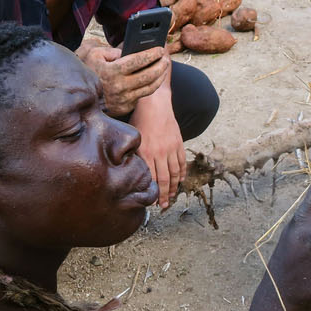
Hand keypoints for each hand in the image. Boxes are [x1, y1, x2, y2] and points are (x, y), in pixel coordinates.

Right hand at [78, 44, 168, 116]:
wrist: (72, 94)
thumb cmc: (83, 68)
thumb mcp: (92, 52)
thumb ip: (111, 49)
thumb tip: (127, 50)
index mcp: (112, 72)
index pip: (139, 61)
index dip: (152, 54)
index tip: (160, 48)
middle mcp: (120, 88)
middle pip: (149, 76)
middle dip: (161, 65)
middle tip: (166, 58)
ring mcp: (123, 100)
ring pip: (149, 88)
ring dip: (160, 77)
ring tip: (163, 67)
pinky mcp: (123, 108)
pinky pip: (141, 96)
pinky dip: (150, 86)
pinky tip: (153, 78)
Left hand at [131, 93, 185, 208]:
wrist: (156, 104)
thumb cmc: (140, 120)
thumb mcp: (133, 138)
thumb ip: (132, 155)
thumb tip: (128, 172)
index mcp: (146, 152)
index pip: (151, 178)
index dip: (153, 192)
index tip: (152, 202)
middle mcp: (160, 152)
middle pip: (164, 179)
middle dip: (164, 195)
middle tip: (163, 206)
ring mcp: (171, 148)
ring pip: (175, 173)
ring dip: (174, 187)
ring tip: (172, 198)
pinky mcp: (179, 143)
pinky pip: (182, 162)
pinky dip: (182, 173)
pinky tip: (181, 181)